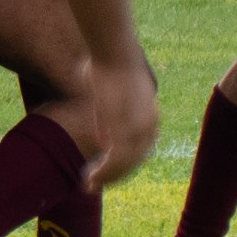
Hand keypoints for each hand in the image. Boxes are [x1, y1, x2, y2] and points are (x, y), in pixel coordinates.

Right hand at [82, 51, 159, 189]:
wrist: (115, 51)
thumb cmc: (108, 64)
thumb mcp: (109, 92)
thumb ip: (106, 116)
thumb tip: (102, 137)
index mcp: (150, 117)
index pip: (138, 152)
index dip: (120, 166)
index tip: (103, 173)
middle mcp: (149, 126)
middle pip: (131, 163)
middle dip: (111, 176)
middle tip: (90, 185)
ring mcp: (139, 129)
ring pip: (122, 166)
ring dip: (104, 178)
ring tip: (86, 184)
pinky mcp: (126, 128)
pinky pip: (113, 161)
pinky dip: (101, 173)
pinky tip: (88, 179)